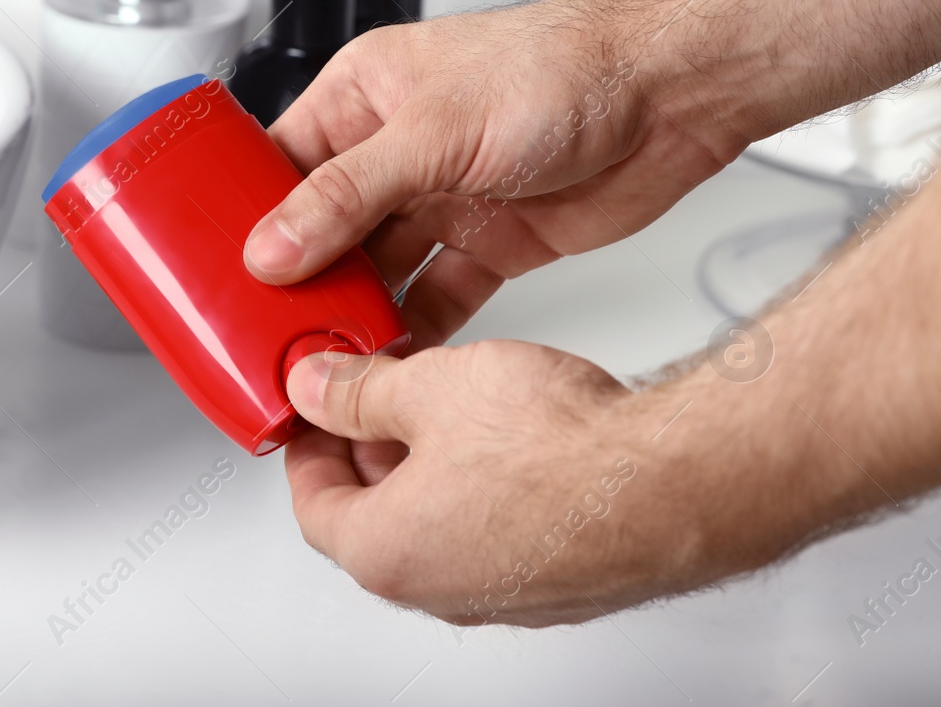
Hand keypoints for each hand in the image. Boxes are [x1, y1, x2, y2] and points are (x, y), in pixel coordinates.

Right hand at [243, 5, 738, 345]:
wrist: (670, 93)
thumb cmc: (559, 67)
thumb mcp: (431, 132)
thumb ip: (348, 195)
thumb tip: (274, 245)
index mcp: (364, 96)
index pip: (281, 164)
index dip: (249, 217)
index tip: (222, 269)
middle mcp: (397, 149)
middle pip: (324, 227)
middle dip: (301, 278)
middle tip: (272, 328)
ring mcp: (444, 198)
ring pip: (377, 268)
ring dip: (356, 309)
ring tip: (325, 352)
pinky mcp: (491, 241)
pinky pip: (436, 295)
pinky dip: (415, 328)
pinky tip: (394, 355)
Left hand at [285, 344, 728, 625]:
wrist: (674, 480)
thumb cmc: (560, 450)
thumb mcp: (428, 387)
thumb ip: (357, 389)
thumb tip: (317, 387)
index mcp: (387, 552)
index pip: (312, 504)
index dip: (306, 445)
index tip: (313, 410)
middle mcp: (439, 589)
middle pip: (372, 518)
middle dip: (367, 448)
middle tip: (373, 393)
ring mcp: (501, 594)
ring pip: (435, 525)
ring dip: (425, 465)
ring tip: (443, 400)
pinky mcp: (555, 583)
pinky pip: (492, 534)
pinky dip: (479, 488)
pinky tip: (504, 434)